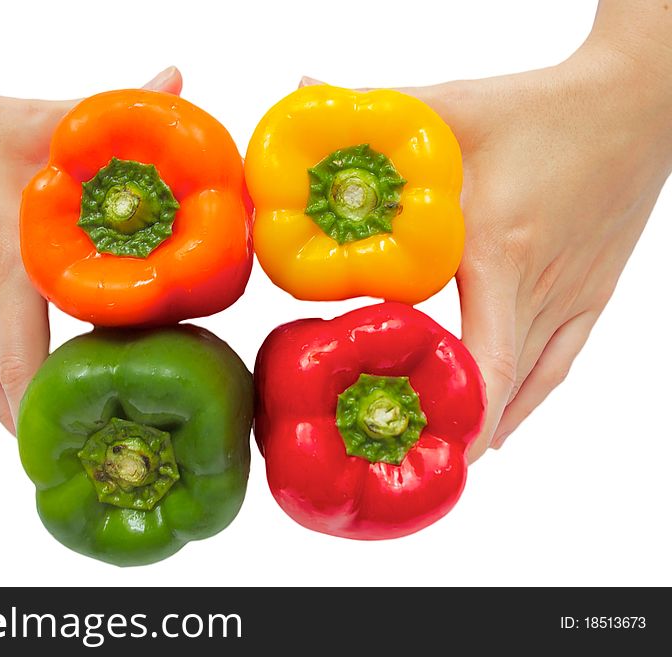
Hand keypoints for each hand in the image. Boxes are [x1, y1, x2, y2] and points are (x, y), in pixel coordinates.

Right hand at [0, 59, 181, 432]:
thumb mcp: (38, 120)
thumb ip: (110, 110)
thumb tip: (177, 83)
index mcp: (2, 257)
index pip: (30, 355)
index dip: (68, 397)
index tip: (112, 418)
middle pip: (23, 378)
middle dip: (69, 404)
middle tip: (119, 426)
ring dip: (37, 407)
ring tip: (85, 427)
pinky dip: (2, 397)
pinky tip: (32, 416)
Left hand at [305, 27, 670, 460]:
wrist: (641, 101)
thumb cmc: (544, 108)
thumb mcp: (454, 107)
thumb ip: (377, 105)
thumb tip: (303, 91)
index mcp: (500, 250)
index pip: (484, 356)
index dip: (457, 412)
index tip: (415, 442)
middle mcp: (541, 287)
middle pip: (500, 384)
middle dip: (455, 429)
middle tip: (404, 458)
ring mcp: (572, 297)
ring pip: (530, 385)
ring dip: (489, 426)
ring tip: (443, 458)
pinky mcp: (591, 295)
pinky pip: (559, 365)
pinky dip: (526, 402)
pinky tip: (500, 428)